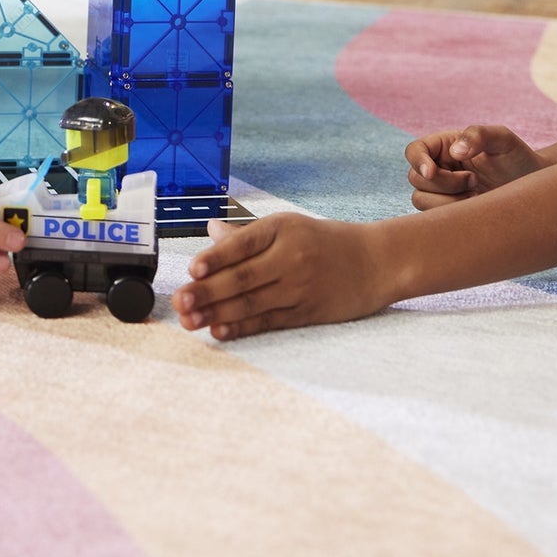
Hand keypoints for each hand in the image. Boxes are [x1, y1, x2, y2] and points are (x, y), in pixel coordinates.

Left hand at [172, 214, 387, 339]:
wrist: (377, 262)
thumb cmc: (325, 242)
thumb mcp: (289, 227)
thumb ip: (247, 234)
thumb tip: (211, 230)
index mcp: (282, 228)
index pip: (242, 243)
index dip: (216, 257)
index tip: (192, 269)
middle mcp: (291, 256)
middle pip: (243, 277)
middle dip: (207, 291)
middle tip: (179, 302)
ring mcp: (301, 286)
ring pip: (252, 302)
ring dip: (217, 313)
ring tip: (190, 320)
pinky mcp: (309, 312)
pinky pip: (270, 321)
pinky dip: (242, 326)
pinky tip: (220, 329)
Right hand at [405, 124, 542, 209]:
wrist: (531, 188)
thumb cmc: (517, 159)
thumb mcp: (503, 140)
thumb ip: (479, 135)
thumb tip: (455, 152)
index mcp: (444, 146)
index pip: (414, 150)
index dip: (418, 161)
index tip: (433, 171)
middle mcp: (437, 168)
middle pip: (416, 178)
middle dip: (444, 183)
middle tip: (474, 180)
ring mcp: (440, 192)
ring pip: (421, 200)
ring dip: (448, 201)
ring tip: (476, 195)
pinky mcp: (446, 212)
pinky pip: (434, 218)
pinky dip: (453, 215)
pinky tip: (474, 207)